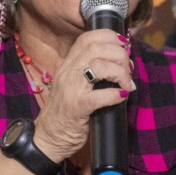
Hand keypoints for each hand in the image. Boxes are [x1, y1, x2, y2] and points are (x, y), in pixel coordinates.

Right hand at [31, 30, 136, 163]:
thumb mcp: (73, 85)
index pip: (86, 38)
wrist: (47, 137)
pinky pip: (100, 96)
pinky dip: (115, 94)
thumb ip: (90, 72)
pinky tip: (121, 96)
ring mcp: (72, 90)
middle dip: (119, 55)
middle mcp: (68, 73)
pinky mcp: (77, 108)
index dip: (109, 36)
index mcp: (68, 65)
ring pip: (100, 66)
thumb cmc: (65, 111)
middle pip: (97, 48)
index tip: (123, 45)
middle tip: (128, 70)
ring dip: (120, 73)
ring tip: (126, 84)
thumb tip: (120, 63)